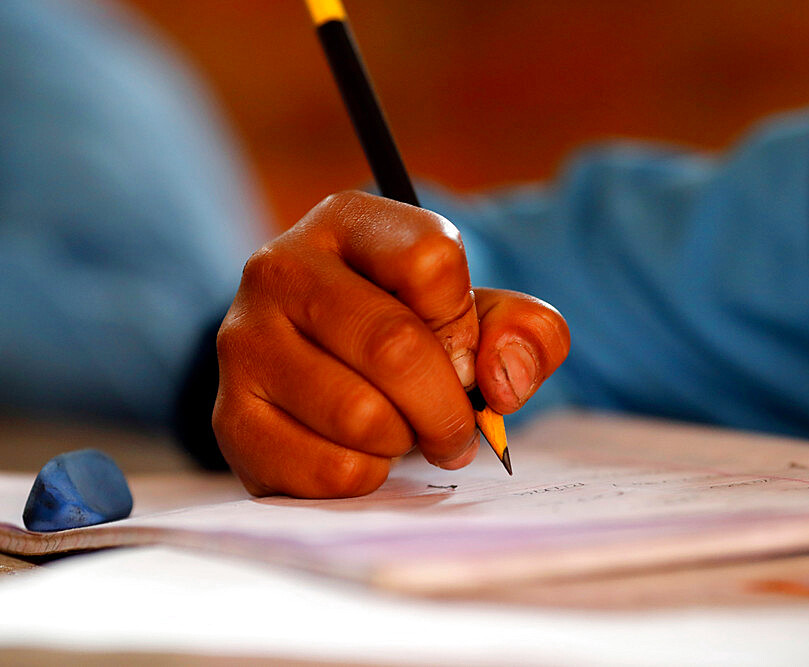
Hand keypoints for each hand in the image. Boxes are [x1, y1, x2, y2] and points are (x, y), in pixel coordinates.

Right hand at [213, 192, 569, 497]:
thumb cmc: (413, 336)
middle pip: (395, 346)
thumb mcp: (483, 316)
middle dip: (447, 406)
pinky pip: (328, 468)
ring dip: (404, 441)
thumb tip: (500, 381)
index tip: (462, 355)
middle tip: (454, 428)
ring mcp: (245, 342)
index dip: (464, 325)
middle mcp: (280, 267)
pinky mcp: (232, 416)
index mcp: (347, 221)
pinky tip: (360, 454)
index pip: (431, 261)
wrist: (324, 375)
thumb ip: (526, 332)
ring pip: (361, 415)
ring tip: (399, 431)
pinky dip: (367, 476)